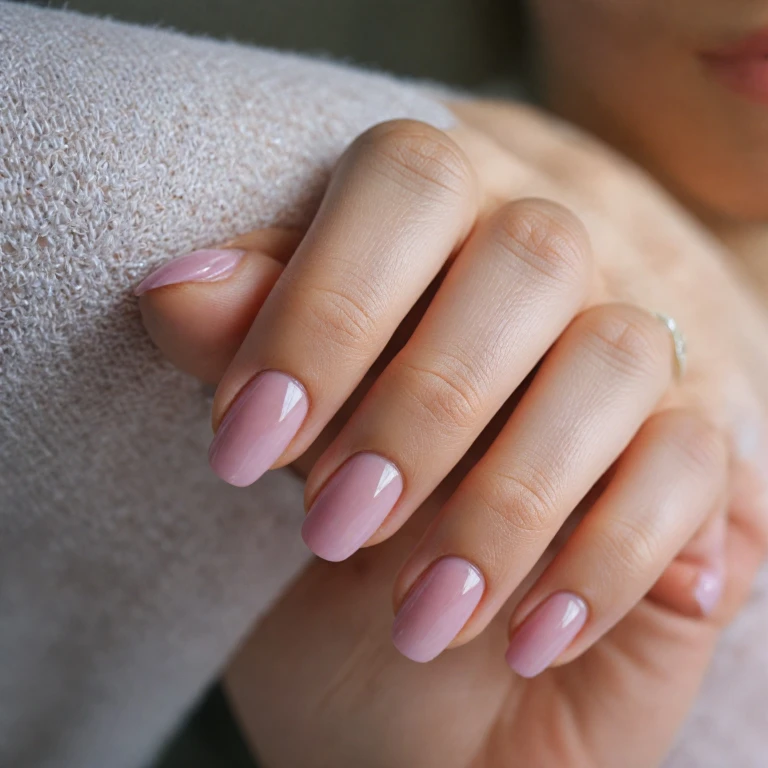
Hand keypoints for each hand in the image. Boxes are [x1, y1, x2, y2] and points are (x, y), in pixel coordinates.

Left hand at [138, 102, 767, 675]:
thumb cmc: (340, 582)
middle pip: (530, 255)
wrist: (421, 718)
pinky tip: (526, 639)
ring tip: (421, 617)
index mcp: (434, 255)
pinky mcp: (701, 466)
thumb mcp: (277, 466)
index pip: (410, 178)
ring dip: (506, 502)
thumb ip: (240, 358)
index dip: (326, 301)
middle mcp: (544, 290)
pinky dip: (602, 560)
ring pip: (615, 357)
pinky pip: (687, 468)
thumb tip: (176, 286)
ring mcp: (634, 373)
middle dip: (421, 403)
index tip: (246, 439)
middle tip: (333, 527)